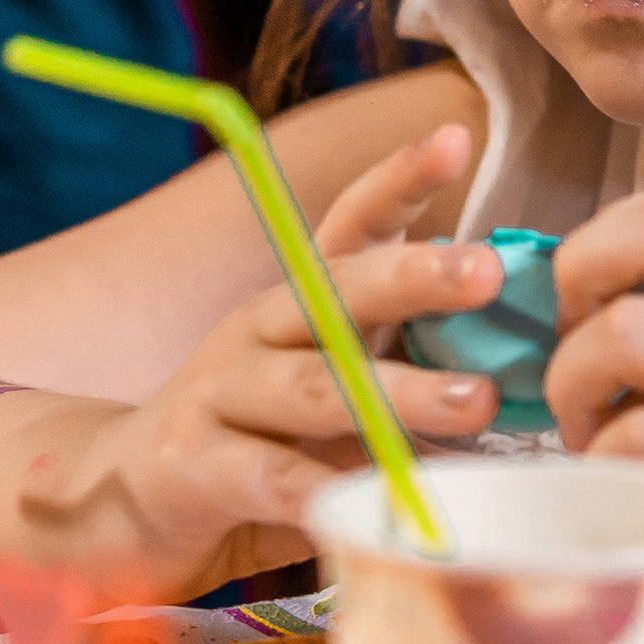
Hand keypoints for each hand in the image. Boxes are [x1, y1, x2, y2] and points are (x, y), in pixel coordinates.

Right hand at [55, 125, 506, 587]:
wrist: (123, 497)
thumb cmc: (260, 442)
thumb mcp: (334, 395)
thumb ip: (403, 377)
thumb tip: (520, 376)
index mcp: (300, 302)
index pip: (351, 225)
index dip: (399, 181)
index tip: (458, 138)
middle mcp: (257, 330)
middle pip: (336, 291)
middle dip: (416, 277)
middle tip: (488, 271)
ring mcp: (219, 393)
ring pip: (316, 386)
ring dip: (397, 393)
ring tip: (475, 402)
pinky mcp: (193, 467)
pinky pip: (274, 479)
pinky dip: (333, 493)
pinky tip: (388, 506)